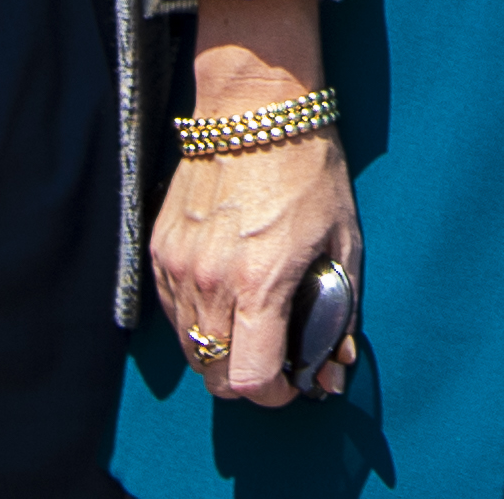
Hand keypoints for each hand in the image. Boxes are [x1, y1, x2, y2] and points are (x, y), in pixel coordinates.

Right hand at [152, 5, 358, 406]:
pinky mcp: (160, 249)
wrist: (253, 109)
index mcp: (260, 284)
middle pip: (213, 375)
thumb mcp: (343, 239)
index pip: (250, 380)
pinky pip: (172, 310)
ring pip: (188, 347)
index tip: (292, 381)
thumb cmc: (308, 170)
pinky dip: (195, 319)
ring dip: (218, 351)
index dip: (275, 394)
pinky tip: (223, 295)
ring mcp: (179, 266)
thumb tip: (334, 368)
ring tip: (250, 323)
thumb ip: (339, 311)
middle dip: (245, 379)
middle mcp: (211, 283)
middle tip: (272, 355)